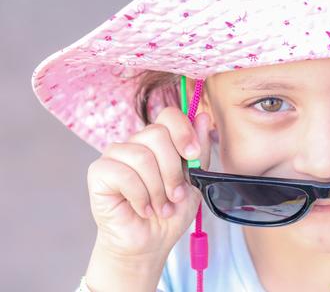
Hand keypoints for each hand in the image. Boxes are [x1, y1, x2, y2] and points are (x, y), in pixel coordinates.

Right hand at [86, 108, 213, 260]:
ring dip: (157, 189)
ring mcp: (116, 155)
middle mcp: (137, 142)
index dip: (183, 131)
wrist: (151, 242)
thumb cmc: (171, 210)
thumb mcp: (195, 180)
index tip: (193, 155)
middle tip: (176, 195)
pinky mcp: (99, 172)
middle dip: (172, 170)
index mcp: (160, 139)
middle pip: (157, 134)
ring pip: (142, 156)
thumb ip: (199, 150)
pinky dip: (140, 197)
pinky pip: (123, 174)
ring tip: (162, 207)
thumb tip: (202, 117)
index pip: (169, 115)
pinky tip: (144, 209)